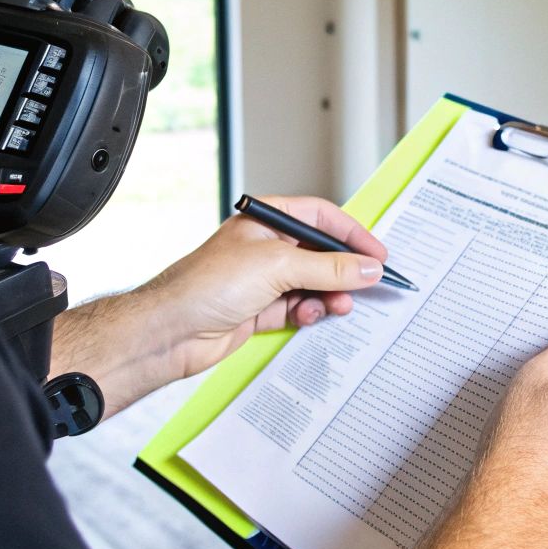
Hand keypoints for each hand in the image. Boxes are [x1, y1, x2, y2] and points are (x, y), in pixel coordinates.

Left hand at [139, 195, 388, 370]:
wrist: (170, 331)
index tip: (378, 255)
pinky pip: (298, 308)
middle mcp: (265, 247)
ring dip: (328, 296)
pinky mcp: (259, 309)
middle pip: (320, 254)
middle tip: (364, 287)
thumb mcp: (278, 267)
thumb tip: (366, 267)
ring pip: (312, 284)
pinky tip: (308, 317)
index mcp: (266, 220)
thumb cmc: (205, 285)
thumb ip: (329, 267)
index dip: (352, 235)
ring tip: (336, 306)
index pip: (321, 217)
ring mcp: (262, 280)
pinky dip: (309, 313)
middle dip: (344, 272)